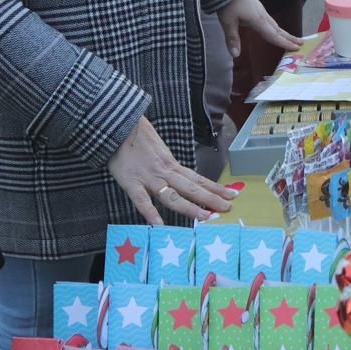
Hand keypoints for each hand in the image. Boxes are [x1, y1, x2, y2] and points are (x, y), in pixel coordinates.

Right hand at [108, 117, 237, 224]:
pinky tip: (159, 224)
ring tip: (205, 218)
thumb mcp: (159, 151)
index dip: (214, 188)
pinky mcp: (131, 182)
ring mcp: (149, 178)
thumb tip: (180, 178)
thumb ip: (168, 166)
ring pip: (172, 195)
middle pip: (191, 188)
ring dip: (189, 207)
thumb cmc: (138, 138)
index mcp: (172, 164)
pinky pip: (141, 200)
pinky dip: (150, 212)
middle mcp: (165, 172)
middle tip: (227, 208)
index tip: (231, 195)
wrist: (119, 125)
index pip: (197, 179)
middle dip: (210, 199)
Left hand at [219, 0, 302, 57]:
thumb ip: (232, 39)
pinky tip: (273, 28)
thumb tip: (236, 55)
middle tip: (301, 43)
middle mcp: (262, 16)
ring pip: (275, 24)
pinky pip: (270, 20)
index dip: (284, 43)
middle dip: (290, 37)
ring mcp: (261, 10)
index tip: (296, 48)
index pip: (273, 35)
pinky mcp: (257, 7)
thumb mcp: (228, 22)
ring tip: (290, 38)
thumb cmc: (228, 3)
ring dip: (283, 32)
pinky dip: (276, 27)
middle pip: (278, 29)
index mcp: (258, 21)